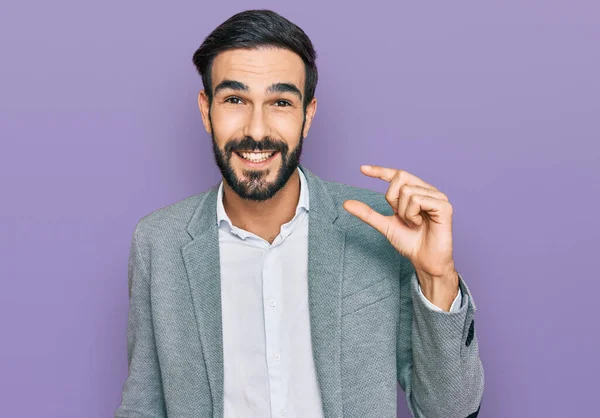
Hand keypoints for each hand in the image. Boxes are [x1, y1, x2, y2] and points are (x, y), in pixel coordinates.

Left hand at [343, 165, 458, 306]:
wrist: (424, 260)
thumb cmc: (409, 242)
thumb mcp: (384, 225)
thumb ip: (367, 213)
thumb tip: (346, 203)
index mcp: (416, 192)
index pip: (397, 175)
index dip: (380, 171)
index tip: (362, 169)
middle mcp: (427, 190)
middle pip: (400, 178)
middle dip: (393, 199)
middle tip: (402, 217)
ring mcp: (438, 196)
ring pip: (407, 191)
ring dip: (404, 212)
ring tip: (413, 224)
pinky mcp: (444, 205)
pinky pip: (418, 200)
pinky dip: (412, 215)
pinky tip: (420, 224)